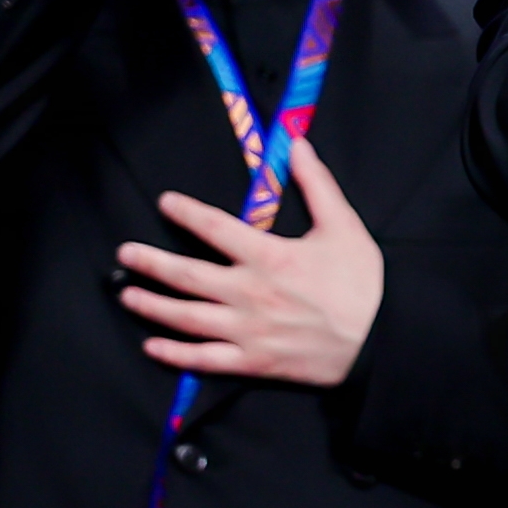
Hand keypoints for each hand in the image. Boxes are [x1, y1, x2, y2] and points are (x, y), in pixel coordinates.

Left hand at [117, 135, 384, 388]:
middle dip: (151, 262)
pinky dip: (175, 354)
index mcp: (270, 257)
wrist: (382, 339)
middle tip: (125, 253)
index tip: (166, 203)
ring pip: (186, 317)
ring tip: (127, 296)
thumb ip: (318, 185)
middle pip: (187, 275)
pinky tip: (153, 346)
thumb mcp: (345, 227)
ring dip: (152, 305)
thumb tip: (297, 146)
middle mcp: (250, 293)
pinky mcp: (253, 361)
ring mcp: (247, 330)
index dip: (186, 212)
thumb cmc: (364, 284)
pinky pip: (204, 359)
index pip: (215, 227)